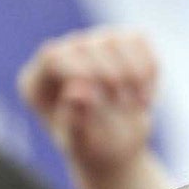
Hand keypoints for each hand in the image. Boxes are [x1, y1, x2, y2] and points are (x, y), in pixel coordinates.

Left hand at [17, 27, 159, 177]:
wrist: (115, 149)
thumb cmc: (92, 148)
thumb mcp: (80, 145)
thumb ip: (74, 120)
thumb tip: (78, 91)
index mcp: (37, 82)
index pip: (53, 57)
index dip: (81, 72)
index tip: (102, 99)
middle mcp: (62, 57)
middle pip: (85, 46)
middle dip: (112, 77)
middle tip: (124, 105)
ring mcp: (90, 47)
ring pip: (114, 39)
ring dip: (135, 73)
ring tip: (139, 103)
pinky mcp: (119, 44)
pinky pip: (138, 40)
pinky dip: (150, 68)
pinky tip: (144, 93)